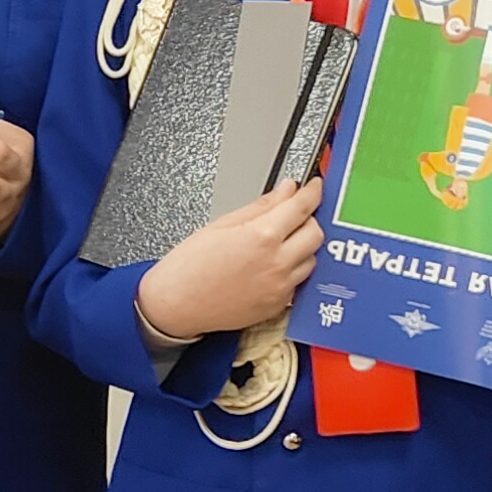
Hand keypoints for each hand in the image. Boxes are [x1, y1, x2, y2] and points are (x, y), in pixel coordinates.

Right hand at [136, 177, 322, 342]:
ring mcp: (280, 287)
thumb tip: (284, 191)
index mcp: (261, 237)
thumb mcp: (221, 224)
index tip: (314, 186)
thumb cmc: (188, 268)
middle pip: (315, 233)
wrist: (176, 306)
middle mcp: (276, 263)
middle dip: (308, 219)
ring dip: (303, 246)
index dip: (313, 191)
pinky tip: (272, 264)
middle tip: (293, 214)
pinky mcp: (278, 305)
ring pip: (311, 258)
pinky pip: (299, 281)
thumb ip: (260, 206)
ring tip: (279, 242)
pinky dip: (292, 269)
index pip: (302, 207)